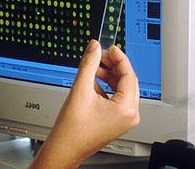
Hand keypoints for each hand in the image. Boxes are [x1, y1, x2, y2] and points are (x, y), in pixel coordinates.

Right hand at [29, 39, 139, 168]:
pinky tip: (91, 82)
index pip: (129, 75)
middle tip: (100, 55)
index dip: (119, 58)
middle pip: (127, 82)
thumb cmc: (73, 128)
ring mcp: (123, 119)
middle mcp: (129, 115)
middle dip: (113, 66)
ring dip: (108, 76)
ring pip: (121, 89)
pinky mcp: (115, 121)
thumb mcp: (80, 89)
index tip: (109, 48)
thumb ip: (89, 64)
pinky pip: (116, 98)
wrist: (65, 148)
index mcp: (126, 109)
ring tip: (94, 68)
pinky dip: (106, 87)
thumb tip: (94, 47)